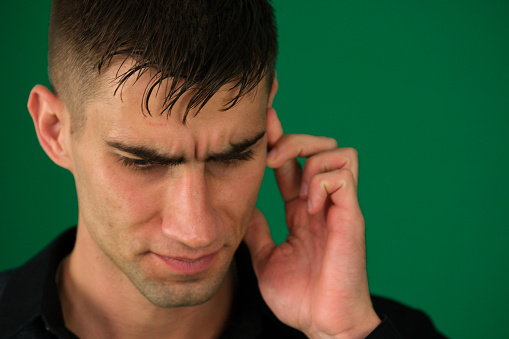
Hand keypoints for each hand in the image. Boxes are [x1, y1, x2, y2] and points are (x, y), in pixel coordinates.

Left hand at [244, 108, 380, 337]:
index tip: (262, 126)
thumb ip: (258, 230)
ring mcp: (339, 208)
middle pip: (320, 146)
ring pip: (339, 153)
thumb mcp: (267, 257)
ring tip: (297, 192)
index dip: (278, 141)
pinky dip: (322, 183)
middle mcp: (322, 203)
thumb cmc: (299, 296)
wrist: (322, 325)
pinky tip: (309, 207)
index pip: (292, 163)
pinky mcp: (351, 218)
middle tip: (270, 157)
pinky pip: (343, 178)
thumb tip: (243, 208)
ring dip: (311, 162)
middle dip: (293, 140)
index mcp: (302, 210)